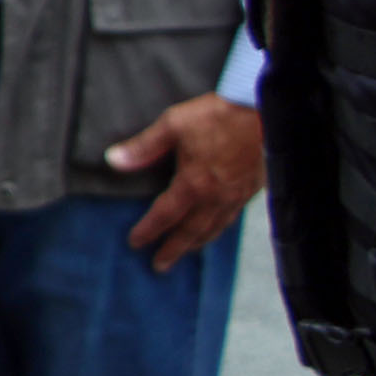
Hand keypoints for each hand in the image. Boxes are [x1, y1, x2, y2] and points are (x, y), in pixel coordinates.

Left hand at [108, 94, 262, 270]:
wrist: (261, 109)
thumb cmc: (217, 115)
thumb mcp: (173, 125)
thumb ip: (143, 147)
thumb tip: (114, 160)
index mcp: (194, 184)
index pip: (165, 215)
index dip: (149, 230)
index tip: (135, 243)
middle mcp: (216, 196)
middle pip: (192, 231)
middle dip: (174, 249)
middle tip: (160, 266)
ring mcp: (237, 195)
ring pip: (215, 228)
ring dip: (198, 242)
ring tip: (186, 251)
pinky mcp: (252, 189)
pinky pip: (232, 217)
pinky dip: (219, 228)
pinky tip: (215, 227)